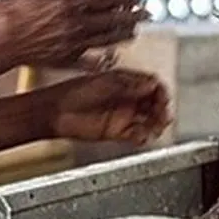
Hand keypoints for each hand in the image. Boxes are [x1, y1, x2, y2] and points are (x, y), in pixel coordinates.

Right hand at [0, 0, 147, 70]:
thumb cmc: (14, 6)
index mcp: (73, 3)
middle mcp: (77, 25)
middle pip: (112, 20)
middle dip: (131, 17)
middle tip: (147, 15)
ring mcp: (71, 45)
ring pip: (104, 41)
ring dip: (121, 36)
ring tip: (133, 33)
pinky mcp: (62, 61)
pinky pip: (87, 63)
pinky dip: (100, 62)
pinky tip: (109, 61)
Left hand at [48, 69, 171, 145]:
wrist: (55, 112)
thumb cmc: (72, 92)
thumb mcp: (105, 83)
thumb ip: (129, 85)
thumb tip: (152, 83)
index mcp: (124, 82)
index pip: (151, 85)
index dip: (159, 91)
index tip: (162, 97)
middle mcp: (126, 98)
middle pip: (153, 103)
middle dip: (161, 109)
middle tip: (163, 114)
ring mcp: (122, 115)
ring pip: (148, 120)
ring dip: (156, 124)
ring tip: (156, 127)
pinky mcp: (116, 132)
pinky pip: (137, 135)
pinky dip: (143, 136)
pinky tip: (143, 135)